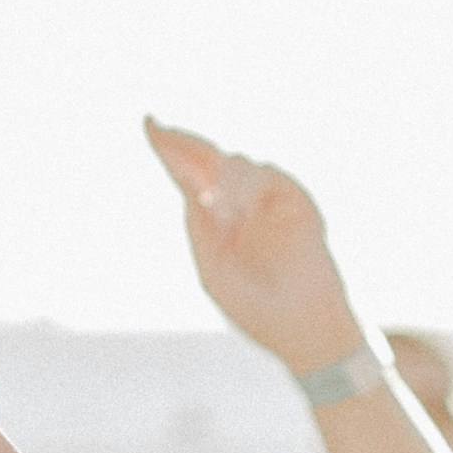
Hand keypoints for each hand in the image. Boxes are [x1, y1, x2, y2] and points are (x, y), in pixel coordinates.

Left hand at [142, 121, 365, 380]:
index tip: (147, 122)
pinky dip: (247, 189)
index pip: (188, 177)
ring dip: (224, 183)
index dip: (168, 148)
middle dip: (183, 141)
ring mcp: (268, 199)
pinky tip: (238, 214)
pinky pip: (266, 174)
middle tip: (157, 127)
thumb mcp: (214, 274)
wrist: (305, 330)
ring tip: (225, 215)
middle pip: (207, 159)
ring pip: (236, 164)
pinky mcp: (296, 199)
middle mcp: (240, 204)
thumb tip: (193, 190)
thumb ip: (200, 231)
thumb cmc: (258, 310)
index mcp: (215, 223)